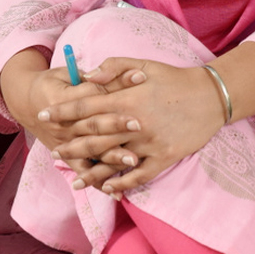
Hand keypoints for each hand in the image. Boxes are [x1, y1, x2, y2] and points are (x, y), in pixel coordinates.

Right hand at [0, 50, 146, 180]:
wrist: (26, 102)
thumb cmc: (54, 83)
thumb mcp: (68, 72)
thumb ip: (97, 75)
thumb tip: (130, 74)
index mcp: (63, 98)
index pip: (93, 94)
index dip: (116, 87)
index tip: (139, 83)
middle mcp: (63, 124)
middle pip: (93, 124)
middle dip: (116, 124)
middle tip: (139, 124)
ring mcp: (64, 143)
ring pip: (90, 150)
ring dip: (111, 156)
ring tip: (133, 159)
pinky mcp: (66, 157)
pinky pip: (83, 172)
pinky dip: (98, 182)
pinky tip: (116, 191)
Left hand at [41, 58, 227, 196]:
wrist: (211, 96)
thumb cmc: (174, 79)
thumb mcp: (144, 64)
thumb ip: (113, 67)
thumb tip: (87, 76)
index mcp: (127, 99)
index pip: (86, 107)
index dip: (62, 112)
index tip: (44, 116)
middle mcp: (134, 124)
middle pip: (94, 137)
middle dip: (71, 145)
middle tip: (54, 152)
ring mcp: (148, 143)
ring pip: (112, 161)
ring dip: (91, 172)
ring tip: (74, 181)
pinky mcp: (164, 157)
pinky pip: (138, 175)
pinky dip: (121, 183)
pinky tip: (107, 188)